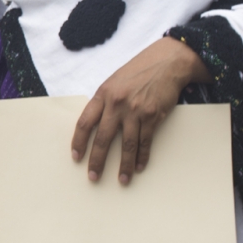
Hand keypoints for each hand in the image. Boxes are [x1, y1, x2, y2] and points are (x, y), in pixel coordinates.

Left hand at [71, 36, 209, 184]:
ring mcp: (136, 111)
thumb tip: (95, 125)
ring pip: (126, 144)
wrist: (165, 62)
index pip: (84, 123)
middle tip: (93, 177)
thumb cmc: (137, 72)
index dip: (79, 142)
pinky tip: (139, 167)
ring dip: (123, 165)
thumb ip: (104, 102)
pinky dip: (142, 156)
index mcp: (102, 95)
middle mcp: (116, 104)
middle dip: (97, 160)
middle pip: (103, 138)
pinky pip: (146, 141)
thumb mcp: (113, 82)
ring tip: (121, 180)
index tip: (76, 157)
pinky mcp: (154, 116)